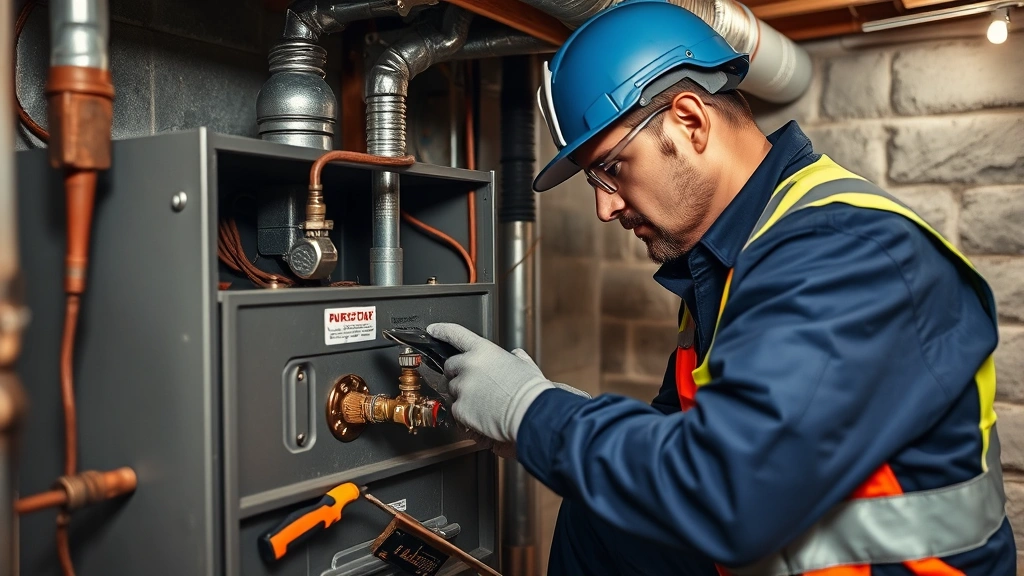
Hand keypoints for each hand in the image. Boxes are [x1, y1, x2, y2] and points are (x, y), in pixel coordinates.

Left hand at [426, 323, 589, 443]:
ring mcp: (462, 387)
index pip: (456, 334)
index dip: (442, 330)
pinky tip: (482, 415)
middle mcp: (469, 366)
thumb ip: (517, 358)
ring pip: (453, 390)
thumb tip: (517, 356)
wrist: (530, 415)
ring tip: (484, 403)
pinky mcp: (460, 409)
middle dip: (458, 373)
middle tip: (474, 384)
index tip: (433, 330)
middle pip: (450, 366)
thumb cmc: (531, 392)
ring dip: (463, 395)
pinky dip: (466, 414)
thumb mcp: (526, 366)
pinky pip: (456, 410)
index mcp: (484, 351)